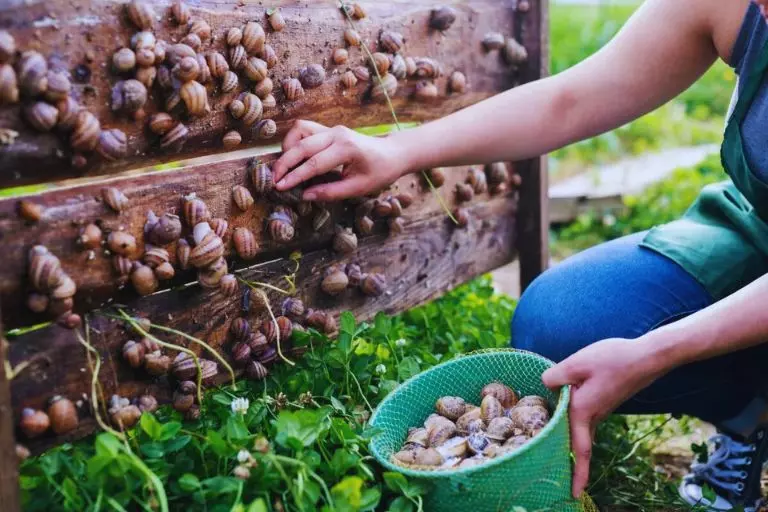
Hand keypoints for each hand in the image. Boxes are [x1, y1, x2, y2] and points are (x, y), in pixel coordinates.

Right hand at [272, 120, 407, 201]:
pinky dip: (294, 141)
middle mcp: (337, 134)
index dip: (295, 177)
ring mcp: (332, 129)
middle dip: (285, 164)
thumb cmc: (379, 172)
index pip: (314, 163)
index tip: (279, 187)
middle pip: (302, 145)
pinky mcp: (328, 129)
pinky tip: (294, 157)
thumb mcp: (358, 188)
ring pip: (299, 131)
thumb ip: (331, 192)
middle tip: (274, 181)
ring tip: (285, 169)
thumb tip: (305, 196)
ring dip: (288, 148)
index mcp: (347, 148)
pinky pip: (304, 129)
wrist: (392, 153)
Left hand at [541, 337, 666, 498]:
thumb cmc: (614, 359)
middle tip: (562, 480)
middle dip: (573, 465)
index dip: (578, 474)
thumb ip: (556, 376)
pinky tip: (566, 413)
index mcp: (584, 410)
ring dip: (572, 444)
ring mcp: (602, 410)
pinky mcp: (605, 402)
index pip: (580, 450)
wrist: (648, 357)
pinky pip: (587, 419)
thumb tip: (544, 385)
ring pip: (583, 431)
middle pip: (580, 445)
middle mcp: (594, 415)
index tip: (574, 494)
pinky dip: (576, 424)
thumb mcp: (577, 363)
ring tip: (558, 452)